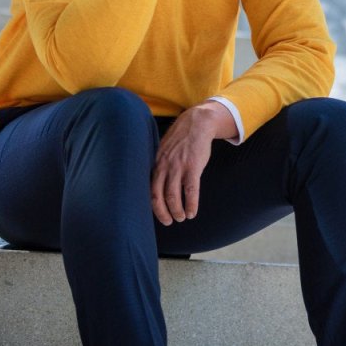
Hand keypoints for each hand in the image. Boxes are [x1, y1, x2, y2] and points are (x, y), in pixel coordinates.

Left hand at [151, 101, 237, 224]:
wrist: (197, 123)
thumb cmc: (181, 139)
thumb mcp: (164, 150)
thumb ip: (160, 166)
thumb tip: (156, 184)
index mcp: (156, 164)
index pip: (149, 189)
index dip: (152, 205)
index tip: (158, 214)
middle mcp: (164, 166)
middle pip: (158, 196)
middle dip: (163, 213)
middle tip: (169, 221)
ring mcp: (178, 167)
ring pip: (173, 196)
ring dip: (177, 211)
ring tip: (181, 217)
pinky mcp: (193, 167)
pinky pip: (190, 191)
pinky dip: (191, 205)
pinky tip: (192, 212)